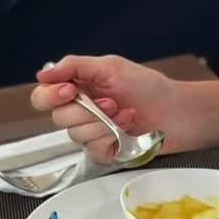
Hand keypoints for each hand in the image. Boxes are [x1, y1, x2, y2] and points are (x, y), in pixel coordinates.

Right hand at [31, 55, 189, 162]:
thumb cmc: (148, 86)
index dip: (50, 96)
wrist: (176, 111)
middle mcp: (80, 112)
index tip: (69, 91)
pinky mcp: (104, 152)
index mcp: (78, 88)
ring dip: (103, 123)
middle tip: (110, 102)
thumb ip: (74, 66)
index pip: (44, 97)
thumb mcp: (110, 67)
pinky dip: (110, 138)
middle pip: (57, 117)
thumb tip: (42, 74)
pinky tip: (127, 128)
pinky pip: (92, 150)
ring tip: (125, 112)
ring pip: (75, 134)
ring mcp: (91, 134)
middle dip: (85, 110)